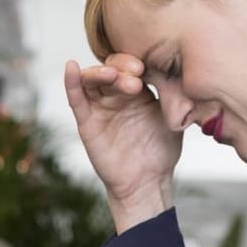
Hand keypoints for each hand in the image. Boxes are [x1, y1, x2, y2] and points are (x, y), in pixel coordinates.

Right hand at [63, 55, 182, 230]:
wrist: (148, 182)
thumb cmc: (161, 151)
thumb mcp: (171, 117)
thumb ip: (169, 94)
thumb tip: (176, 70)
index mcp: (137, 91)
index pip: (132, 66)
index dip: (137, 63)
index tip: (147, 69)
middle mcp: (116, 96)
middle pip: (112, 69)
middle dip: (122, 69)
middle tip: (136, 77)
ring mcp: (100, 108)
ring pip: (93, 80)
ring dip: (101, 72)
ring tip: (112, 75)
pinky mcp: (87, 122)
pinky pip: (76, 99)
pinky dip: (72, 82)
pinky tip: (71, 68)